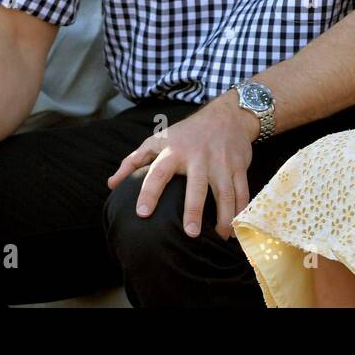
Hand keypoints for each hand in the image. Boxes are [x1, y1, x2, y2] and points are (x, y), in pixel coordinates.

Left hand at [108, 93, 253, 239]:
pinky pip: (242, 191)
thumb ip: (133, 161)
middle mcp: (199, 157)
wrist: (227, 115)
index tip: (142, 213)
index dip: (150, 192)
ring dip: (224, 217)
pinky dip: (241, 211)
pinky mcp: (239, 166)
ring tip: (219, 238)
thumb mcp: (158, 140)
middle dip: (194, 210)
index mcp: (174, 151)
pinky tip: (235, 228)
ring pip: (225, 192)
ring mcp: (222, 162)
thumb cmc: (187, 133)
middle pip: (196, 186)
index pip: (158, 172)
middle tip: (190, 233)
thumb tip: (111, 185)